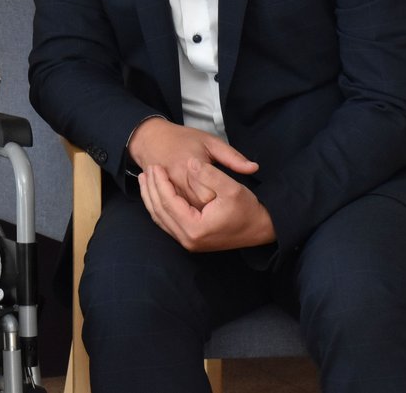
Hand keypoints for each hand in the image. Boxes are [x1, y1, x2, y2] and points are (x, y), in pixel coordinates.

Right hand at [129, 117, 258, 207]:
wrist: (151, 139)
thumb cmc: (184, 139)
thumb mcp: (211, 142)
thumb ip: (232, 157)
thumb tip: (253, 168)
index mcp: (189, 167)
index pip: (209, 195)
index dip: (222, 200)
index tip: (231, 200)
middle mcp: (177, 181)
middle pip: (198, 207)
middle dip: (211, 212)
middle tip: (224, 208)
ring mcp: (169, 190)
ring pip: (185, 212)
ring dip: (199, 215)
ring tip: (212, 214)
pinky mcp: (163, 195)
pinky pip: (174, 211)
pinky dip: (187, 214)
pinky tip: (196, 214)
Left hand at [139, 159, 275, 251]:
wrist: (260, 228)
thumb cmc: (247, 209)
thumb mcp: (232, 188)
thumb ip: (209, 175)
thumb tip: (190, 163)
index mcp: (195, 228)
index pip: (168, 202)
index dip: (160, 182)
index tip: (155, 166)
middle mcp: (188, 239)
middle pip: (159, 211)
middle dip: (151, 189)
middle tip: (147, 169)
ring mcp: (188, 242)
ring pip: (160, 218)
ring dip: (150, 197)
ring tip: (145, 178)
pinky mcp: (190, 240)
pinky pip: (166, 222)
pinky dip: (158, 206)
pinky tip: (155, 193)